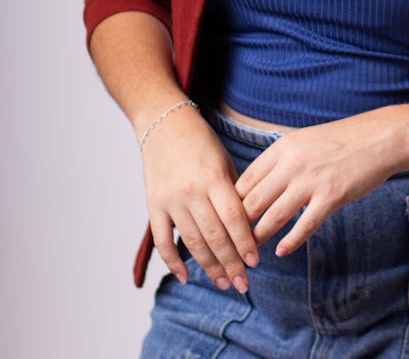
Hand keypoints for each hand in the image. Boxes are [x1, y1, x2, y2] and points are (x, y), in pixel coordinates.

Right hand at [141, 106, 258, 290]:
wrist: (164, 124)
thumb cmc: (200, 141)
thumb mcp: (224, 160)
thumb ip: (234, 191)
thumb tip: (248, 225)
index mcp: (213, 177)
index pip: (233, 217)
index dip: (245, 242)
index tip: (255, 262)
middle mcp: (191, 191)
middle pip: (215, 236)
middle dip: (231, 263)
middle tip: (244, 284)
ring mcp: (170, 200)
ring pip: (192, 242)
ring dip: (209, 267)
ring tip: (225, 283)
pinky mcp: (153, 205)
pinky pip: (162, 240)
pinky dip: (172, 262)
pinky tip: (185, 277)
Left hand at [234, 111, 404, 255]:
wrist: (378, 138)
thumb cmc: (340, 141)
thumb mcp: (303, 141)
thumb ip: (280, 161)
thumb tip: (257, 186)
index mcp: (282, 148)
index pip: (245, 180)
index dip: (231, 204)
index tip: (225, 222)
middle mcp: (292, 163)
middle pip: (253, 201)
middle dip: (239, 227)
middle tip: (232, 245)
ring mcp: (312, 180)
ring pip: (274, 216)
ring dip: (259, 238)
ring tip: (251, 253)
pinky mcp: (331, 196)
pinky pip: (305, 224)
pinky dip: (291, 240)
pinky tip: (282, 251)